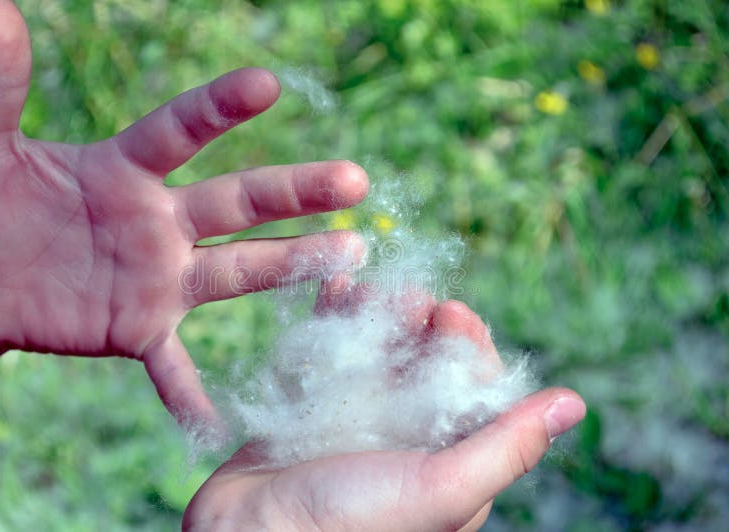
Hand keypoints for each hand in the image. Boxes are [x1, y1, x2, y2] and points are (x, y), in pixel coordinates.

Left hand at [0, 0, 366, 417]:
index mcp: (127, 170)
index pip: (181, 132)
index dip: (220, 109)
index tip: (267, 84)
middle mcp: (161, 221)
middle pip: (239, 202)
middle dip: (296, 192)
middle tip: (353, 181)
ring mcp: (160, 277)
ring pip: (238, 270)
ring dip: (292, 267)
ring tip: (350, 257)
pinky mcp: (142, 328)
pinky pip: (175, 364)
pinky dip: (193, 392)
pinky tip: (222, 422)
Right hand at [184, 297, 585, 530]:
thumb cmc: (346, 523)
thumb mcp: (439, 488)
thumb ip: (505, 447)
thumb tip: (574, 403)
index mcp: (449, 464)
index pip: (475, 392)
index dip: (469, 347)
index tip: (452, 313)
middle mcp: (407, 440)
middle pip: (426, 363)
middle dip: (421, 324)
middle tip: (410, 299)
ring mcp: (357, 420)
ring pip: (379, 350)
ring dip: (377, 313)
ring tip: (367, 290)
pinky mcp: (311, 404)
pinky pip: (330, 349)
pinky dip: (333, 316)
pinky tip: (334, 288)